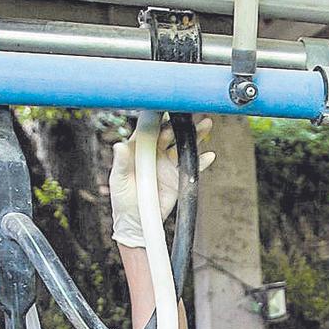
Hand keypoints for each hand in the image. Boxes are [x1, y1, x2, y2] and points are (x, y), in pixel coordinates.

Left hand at [109, 115, 214, 248]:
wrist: (138, 224)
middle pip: (169, 133)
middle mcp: (155, 153)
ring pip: (183, 146)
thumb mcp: (118, 181)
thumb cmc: (123, 201)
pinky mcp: (178, 178)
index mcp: (139, 149)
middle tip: (188, 116)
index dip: (156, 116)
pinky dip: (202, 162)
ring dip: (195, 136)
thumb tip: (119, 146)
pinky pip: (192, 167)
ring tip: (206, 125)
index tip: (165, 105)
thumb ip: (120, 163)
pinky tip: (209, 155)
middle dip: (179, 123)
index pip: (148, 128)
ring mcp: (168, 165)